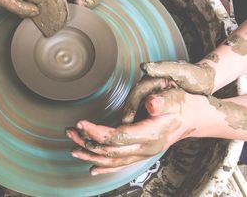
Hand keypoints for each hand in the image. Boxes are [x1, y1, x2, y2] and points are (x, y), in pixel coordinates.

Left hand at [66, 88, 202, 174]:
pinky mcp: (141, 152)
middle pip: (110, 151)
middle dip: (87, 142)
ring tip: (73, 146)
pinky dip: (104, 166)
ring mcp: (143, 153)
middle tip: (69, 132)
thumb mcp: (175, 97)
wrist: (195, 117)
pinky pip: (120, 164)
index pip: (117, 137)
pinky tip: (92, 167)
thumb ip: (162, 101)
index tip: (80, 123)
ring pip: (112, 160)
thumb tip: (150, 105)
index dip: (96, 132)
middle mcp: (145, 148)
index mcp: (150, 134)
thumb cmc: (183, 104)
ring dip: (91, 153)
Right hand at [122, 61, 215, 122]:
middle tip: (124, 128)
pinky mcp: (157, 98)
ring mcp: (153, 91)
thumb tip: (144, 67)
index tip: (127, 119)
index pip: (138, 91)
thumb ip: (163, 68)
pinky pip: (145, 109)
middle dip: (129, 113)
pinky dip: (141, 119)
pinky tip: (139, 129)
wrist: (206, 81)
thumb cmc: (196, 75)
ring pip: (138, 105)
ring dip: (133, 118)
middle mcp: (150, 84)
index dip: (131, 105)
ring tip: (129, 132)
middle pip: (134, 99)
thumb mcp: (182, 71)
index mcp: (154, 76)